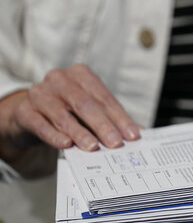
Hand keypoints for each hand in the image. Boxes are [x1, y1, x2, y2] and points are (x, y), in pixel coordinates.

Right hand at [0, 64, 139, 154]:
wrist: (30, 114)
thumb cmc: (67, 110)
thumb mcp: (89, 111)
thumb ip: (111, 119)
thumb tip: (137, 133)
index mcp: (81, 75)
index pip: (105, 98)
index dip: (120, 118)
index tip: (133, 135)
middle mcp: (60, 80)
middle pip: (86, 104)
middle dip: (103, 125)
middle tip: (116, 143)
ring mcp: (40, 94)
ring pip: (63, 114)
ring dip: (80, 133)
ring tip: (93, 147)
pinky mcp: (25, 111)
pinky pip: (41, 124)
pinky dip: (54, 135)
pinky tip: (65, 145)